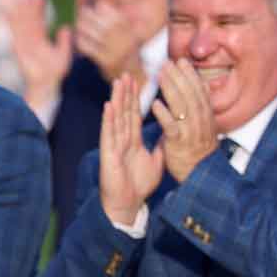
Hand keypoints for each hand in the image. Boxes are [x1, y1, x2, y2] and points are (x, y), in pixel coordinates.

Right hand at [6, 0, 71, 106]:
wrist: (45, 83)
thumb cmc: (54, 73)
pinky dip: (12, 22)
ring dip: (19, 9)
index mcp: (41, 40)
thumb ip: (64, 41)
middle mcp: (31, 39)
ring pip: (21, 22)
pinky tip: (9, 12)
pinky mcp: (19, 46)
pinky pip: (16, 31)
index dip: (38, 8)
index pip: (39, 20)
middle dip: (27, 4)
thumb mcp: (63, 54)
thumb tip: (67, 28)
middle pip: (28, 18)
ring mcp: (24, 42)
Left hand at [75, 0, 143, 85]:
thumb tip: (100, 4)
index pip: (116, 15)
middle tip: (82, 12)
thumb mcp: (127, 33)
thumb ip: (116, 20)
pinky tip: (79, 38)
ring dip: (83, 26)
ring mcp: (115, 52)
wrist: (131, 74)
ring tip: (79, 24)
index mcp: (130, 32)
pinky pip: (89, 48)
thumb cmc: (125, 49)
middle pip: (103, 23)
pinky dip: (82, 41)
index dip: (104, 8)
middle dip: (90, 15)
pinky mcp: (106, 61)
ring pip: (94, 34)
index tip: (96, 6)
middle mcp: (124, 41)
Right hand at [98, 74, 163, 225]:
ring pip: (116, 117)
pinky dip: (109, 119)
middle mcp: (122, 138)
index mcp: (132, 139)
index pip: (134, 114)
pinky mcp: (109, 152)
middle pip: (124, 111)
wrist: (127, 202)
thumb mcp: (155, 162)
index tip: (138, 81)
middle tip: (127, 74)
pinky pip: (109, 133)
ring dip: (117, 99)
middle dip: (126, 92)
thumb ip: (159, 147)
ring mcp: (114, 143)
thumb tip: (168, 135)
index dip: (136, 98)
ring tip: (118, 83)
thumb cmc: (138, 184)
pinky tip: (109, 106)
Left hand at [151, 59, 216, 182]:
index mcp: (207, 120)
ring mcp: (191, 135)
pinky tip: (154, 103)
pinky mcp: (179, 146)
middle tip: (168, 62)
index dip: (192, 77)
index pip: (200, 94)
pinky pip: (172, 128)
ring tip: (160, 74)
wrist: (199, 178)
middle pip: (192, 97)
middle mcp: (201, 125)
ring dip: (172, 90)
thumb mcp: (201, 128)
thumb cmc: (196, 151)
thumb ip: (198, 109)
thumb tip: (199, 87)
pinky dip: (164, 115)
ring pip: (183, 109)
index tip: (182, 61)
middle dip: (181, 78)